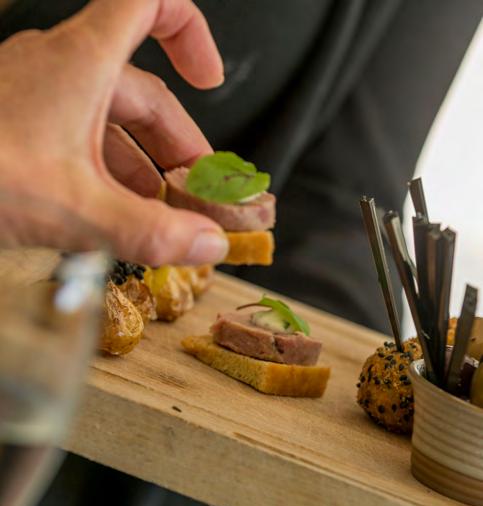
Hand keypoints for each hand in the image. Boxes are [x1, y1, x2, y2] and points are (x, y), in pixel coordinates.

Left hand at [0, 0, 228, 264]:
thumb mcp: (76, 211)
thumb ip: (151, 232)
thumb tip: (207, 244)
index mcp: (81, 62)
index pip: (148, 3)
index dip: (189, 31)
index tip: (208, 78)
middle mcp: (58, 70)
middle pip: (140, 89)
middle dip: (178, 142)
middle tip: (198, 188)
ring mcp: (35, 99)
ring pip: (109, 121)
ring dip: (145, 164)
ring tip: (165, 210)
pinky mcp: (20, 128)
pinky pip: (78, 141)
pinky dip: (108, 172)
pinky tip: (117, 211)